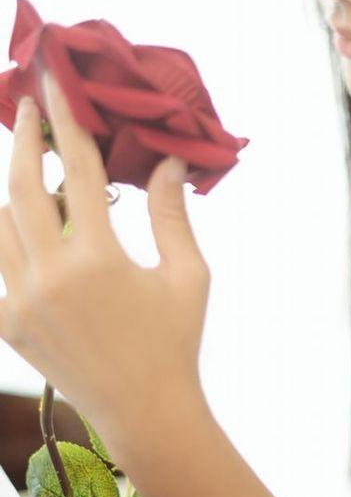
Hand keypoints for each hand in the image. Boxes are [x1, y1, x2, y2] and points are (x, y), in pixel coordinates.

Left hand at [0, 72, 210, 445]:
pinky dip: (7, 239)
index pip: (75, 171)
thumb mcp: (187, 275)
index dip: (65, 121)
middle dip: (24, 141)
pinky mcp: (8, 324)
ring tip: (32, 171)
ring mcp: (21, 302)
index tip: (54, 84)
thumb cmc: (175, 341)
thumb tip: (169, 161)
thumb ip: (173, 214)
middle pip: (20, 188)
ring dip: (13, 192)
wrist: (144, 412)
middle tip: (28, 106)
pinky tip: (23, 224)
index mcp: (98, 260)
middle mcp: (50, 277)